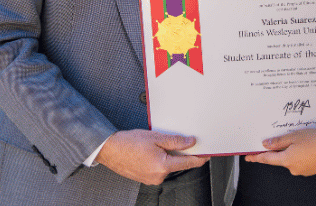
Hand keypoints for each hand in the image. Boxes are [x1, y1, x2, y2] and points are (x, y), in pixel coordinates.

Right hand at [95, 129, 209, 184]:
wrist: (109, 150)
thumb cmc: (128, 143)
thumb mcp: (155, 137)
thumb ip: (175, 141)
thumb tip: (190, 143)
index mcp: (162, 166)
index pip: (188, 163)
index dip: (200, 158)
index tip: (207, 154)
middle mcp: (158, 176)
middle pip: (178, 164)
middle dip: (180, 154)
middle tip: (177, 141)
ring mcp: (151, 179)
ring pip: (168, 167)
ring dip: (168, 157)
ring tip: (156, 145)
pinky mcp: (146, 179)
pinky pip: (159, 170)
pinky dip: (160, 161)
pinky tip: (151, 152)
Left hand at [242, 129, 315, 176]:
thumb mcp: (295, 136)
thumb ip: (279, 141)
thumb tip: (266, 145)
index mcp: (286, 160)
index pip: (266, 159)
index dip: (256, 157)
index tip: (249, 157)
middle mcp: (292, 168)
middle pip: (280, 158)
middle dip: (281, 148)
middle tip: (287, 137)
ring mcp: (302, 170)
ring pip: (291, 159)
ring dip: (293, 150)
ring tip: (303, 139)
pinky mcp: (310, 170)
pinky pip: (300, 161)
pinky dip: (301, 154)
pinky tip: (309, 146)